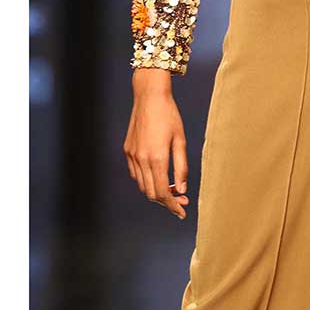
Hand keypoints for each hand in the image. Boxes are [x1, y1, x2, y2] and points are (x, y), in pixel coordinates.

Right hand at [124, 68, 189, 218]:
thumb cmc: (169, 115)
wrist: (149, 97)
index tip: (182, 212)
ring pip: (143, 185)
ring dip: (156, 191)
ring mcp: (132, 155)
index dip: (173, 206)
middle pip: (152, 193)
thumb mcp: (181, 140)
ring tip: (172, 189)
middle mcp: (141, 160)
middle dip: (167, 202)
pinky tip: (158, 175)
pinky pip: (136, 174)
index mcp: (157, 158)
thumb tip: (182, 189)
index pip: (163, 193)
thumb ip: (181, 166)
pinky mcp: (127, 150)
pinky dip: (147, 180)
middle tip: (181, 201)